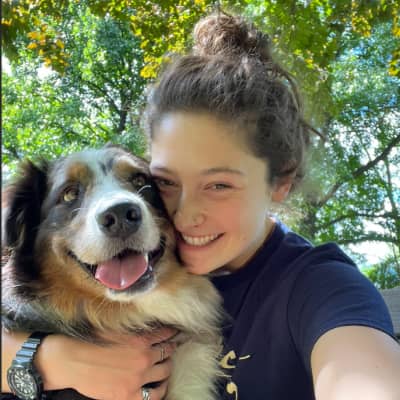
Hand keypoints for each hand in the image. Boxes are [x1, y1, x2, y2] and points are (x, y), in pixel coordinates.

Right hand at [36, 328, 176, 399]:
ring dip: (167, 367)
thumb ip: (136, 330)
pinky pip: (154, 395)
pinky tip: (159, 386)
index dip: (171, 333)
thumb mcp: (119, 328)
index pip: (165, 334)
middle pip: (167, 352)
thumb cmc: (92, 340)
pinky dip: (160, 389)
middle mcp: (144, 357)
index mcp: (141, 338)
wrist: (72, 360)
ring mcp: (138, 377)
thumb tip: (151, 326)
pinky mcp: (129, 394)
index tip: (175, 332)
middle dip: (170, 349)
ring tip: (167, 365)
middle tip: (171, 348)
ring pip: (165, 371)